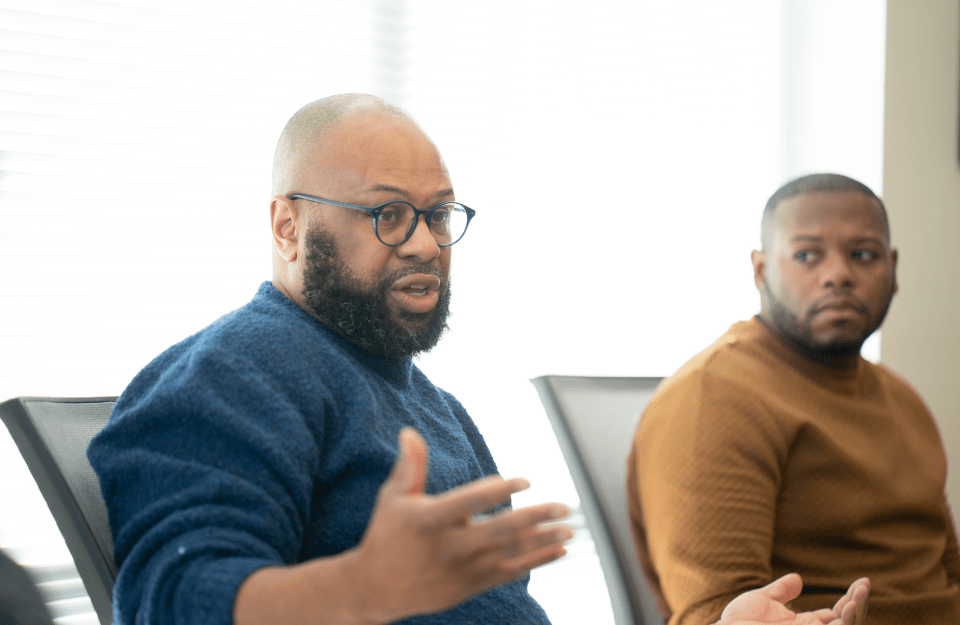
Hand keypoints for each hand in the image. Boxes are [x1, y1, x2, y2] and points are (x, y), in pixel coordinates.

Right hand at [348, 427, 571, 622]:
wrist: (375, 588)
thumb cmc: (387, 534)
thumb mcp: (392, 497)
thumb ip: (409, 466)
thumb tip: (411, 431)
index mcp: (428, 521)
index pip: (470, 502)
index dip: (499, 491)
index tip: (523, 480)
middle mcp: (448, 547)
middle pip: (499, 531)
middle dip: (535, 517)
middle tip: (563, 506)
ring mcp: (461, 570)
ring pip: (510, 554)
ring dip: (543, 540)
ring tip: (570, 528)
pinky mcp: (470, 586)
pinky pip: (510, 573)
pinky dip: (537, 561)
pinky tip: (559, 549)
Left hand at [717, 574, 869, 624]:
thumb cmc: (739, 621)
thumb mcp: (764, 600)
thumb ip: (782, 591)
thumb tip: (798, 579)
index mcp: (806, 624)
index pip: (838, 613)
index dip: (852, 598)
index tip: (863, 581)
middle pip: (847, 621)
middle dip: (859, 603)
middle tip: (866, 584)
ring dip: (857, 612)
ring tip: (860, 593)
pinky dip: (846, 623)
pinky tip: (849, 606)